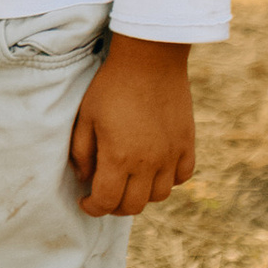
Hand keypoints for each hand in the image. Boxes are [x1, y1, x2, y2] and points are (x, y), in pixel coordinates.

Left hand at [69, 35, 195, 218]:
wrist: (150, 59)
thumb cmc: (112, 86)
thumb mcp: (85, 116)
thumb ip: (81, 151)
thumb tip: (85, 177)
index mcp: (118, 157)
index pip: (106, 202)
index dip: (92, 208)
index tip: (86, 201)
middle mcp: (147, 162)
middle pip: (133, 206)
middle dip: (115, 206)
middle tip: (106, 194)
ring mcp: (170, 154)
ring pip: (159, 196)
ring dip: (142, 195)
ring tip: (130, 181)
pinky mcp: (186, 143)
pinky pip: (182, 176)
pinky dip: (169, 180)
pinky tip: (156, 169)